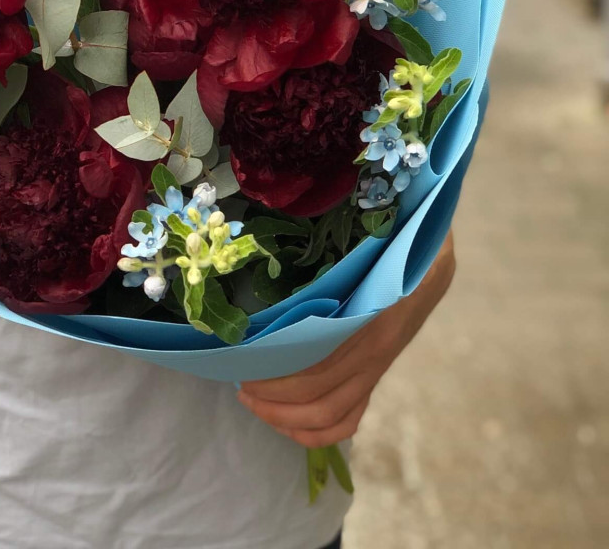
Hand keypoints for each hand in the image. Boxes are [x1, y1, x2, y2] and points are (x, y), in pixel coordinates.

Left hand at [237, 231, 455, 447]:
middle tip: (240, 385)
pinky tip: (286, 419)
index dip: (276, 376)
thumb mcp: (364, 241)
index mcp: (368, 319)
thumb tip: (284, 240)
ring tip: (254, 400)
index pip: (317, 367)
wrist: (430, 253)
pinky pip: (349, 419)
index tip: (242, 364)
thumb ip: (332, 254)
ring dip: (286, 418)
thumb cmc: (389, 239)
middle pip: (318, 397)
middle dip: (272, 399)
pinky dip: (316, 432)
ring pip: (331, 416)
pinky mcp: (376, 374)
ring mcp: (377, 367)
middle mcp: (374, 351)